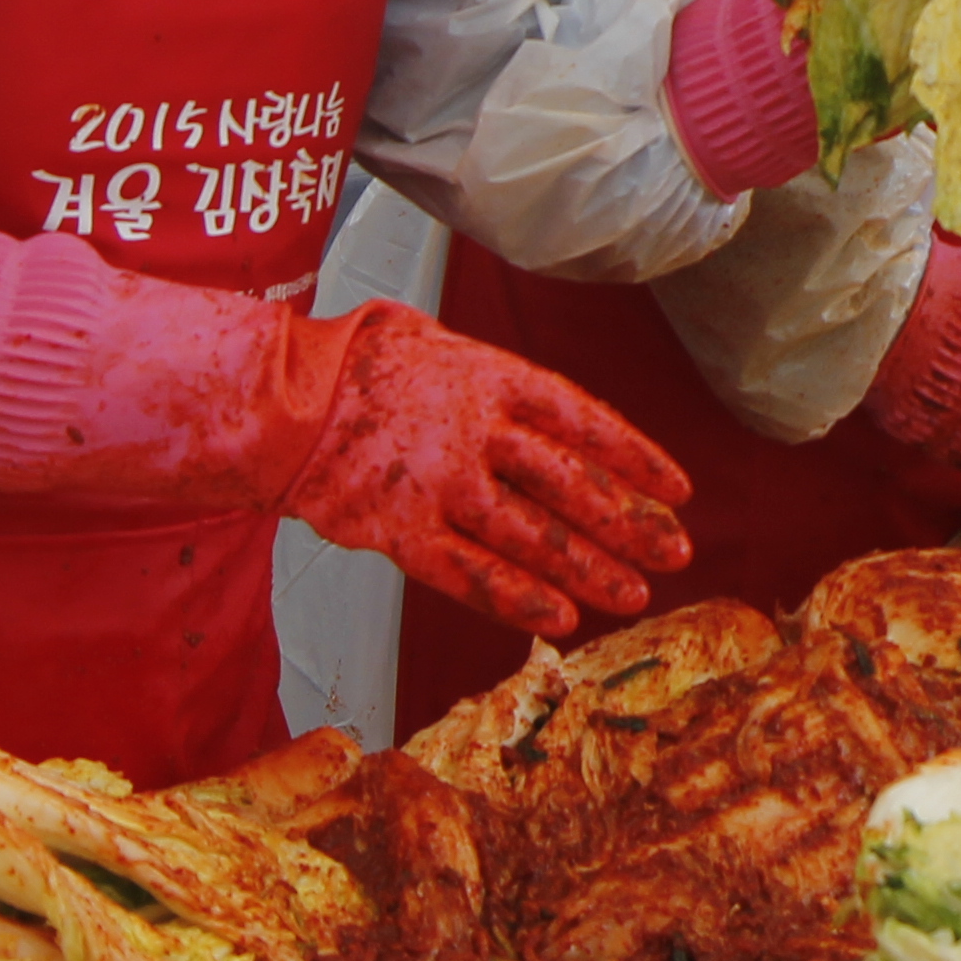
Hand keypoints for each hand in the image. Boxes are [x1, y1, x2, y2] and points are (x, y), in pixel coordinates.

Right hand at [283, 301, 693, 636]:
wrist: (282, 399)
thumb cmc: (359, 365)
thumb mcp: (439, 342)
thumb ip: (497, 382)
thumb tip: (551, 413)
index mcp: (492, 378)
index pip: (586, 420)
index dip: (638, 458)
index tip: (678, 490)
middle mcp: (476, 432)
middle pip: (571, 486)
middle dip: (631, 525)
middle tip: (676, 553)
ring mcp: (441, 485)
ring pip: (533, 537)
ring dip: (590, 569)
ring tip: (633, 594)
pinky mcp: (402, 532)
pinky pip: (473, 574)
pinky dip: (520, 600)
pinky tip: (561, 618)